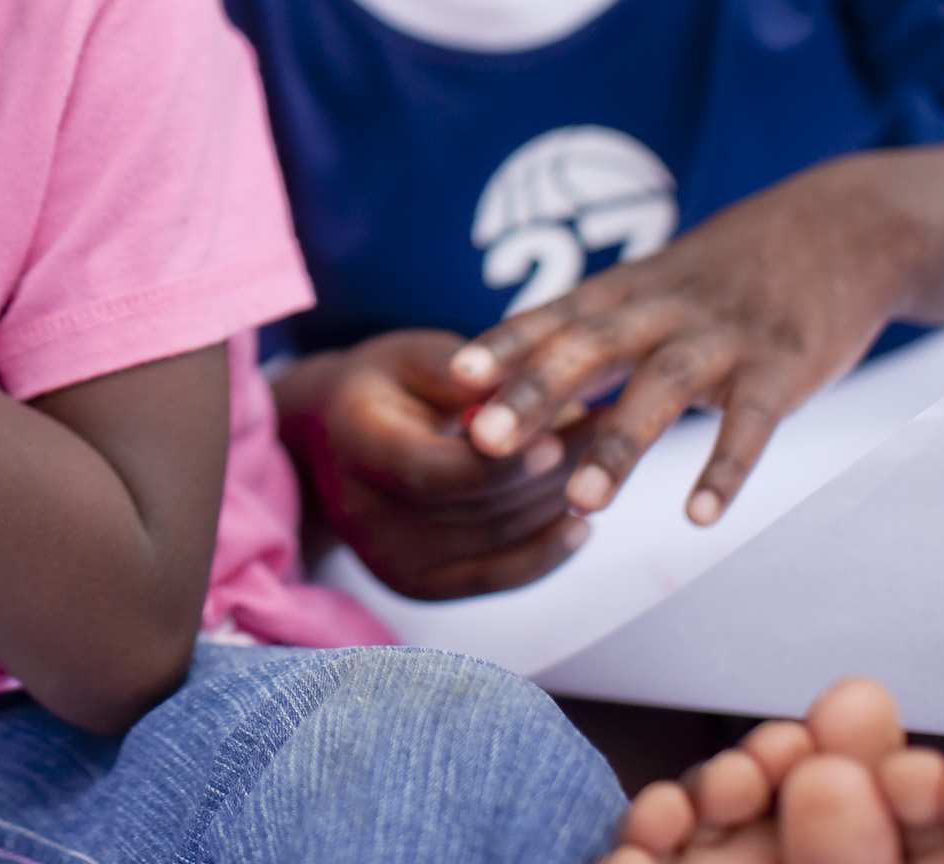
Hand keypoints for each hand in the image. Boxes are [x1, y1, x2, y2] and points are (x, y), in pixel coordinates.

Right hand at [277, 330, 594, 599]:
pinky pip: (497, 577)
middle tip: (610, 427)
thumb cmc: (386, 385)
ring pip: (497, 542)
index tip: (557, 435)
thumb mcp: (413, 356)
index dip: (497, 463)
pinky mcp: (418, 587)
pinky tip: (580, 522)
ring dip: (557, 501)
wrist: (333, 444)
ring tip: (603, 459)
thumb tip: (521, 388)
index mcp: (354, 444)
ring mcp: (390, 561)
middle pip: (475, 509)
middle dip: (550, 470)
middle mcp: (362, 515)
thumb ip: (463, 372)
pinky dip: (545, 551)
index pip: (431, 471)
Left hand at [447, 163, 920, 524]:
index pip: (551, 317)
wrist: (846, 228)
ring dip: (620, 446)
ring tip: (583, 504)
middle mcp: (664, 308)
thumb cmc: (729, 271)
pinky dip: (726, 467)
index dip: (503, 347)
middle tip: (486, 444)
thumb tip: (512, 389)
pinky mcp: (784, 366)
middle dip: (535, 394)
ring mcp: (724, 336)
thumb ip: (590, 331)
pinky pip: (751, 421)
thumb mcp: (653, 284)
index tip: (453, 381)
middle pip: (590, 348)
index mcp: (625, 290)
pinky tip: (700, 517)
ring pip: (661, 389)